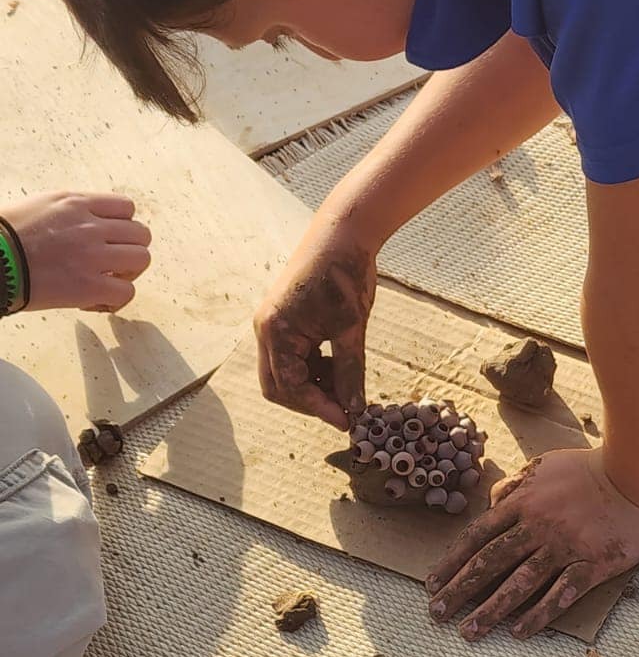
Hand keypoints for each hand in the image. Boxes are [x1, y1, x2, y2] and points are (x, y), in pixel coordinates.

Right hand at [2, 190, 150, 311]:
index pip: (126, 208)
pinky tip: (96, 302)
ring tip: (107, 281)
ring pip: (142, 259)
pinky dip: (117, 300)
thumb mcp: (40, 205)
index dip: (122, 226)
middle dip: (130, 249)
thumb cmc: (5, 235)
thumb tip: (87, 222)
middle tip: (112, 264)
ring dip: (129, 273)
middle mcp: (90, 226)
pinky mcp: (89, 286)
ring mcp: (92, 256)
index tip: (109, 239)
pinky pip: (127, 292)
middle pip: (141, 234)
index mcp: (77, 203)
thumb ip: (71, 211)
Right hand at [254, 218, 375, 426]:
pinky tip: (338, 368)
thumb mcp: (352, 330)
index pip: (289, 387)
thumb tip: (354, 409)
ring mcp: (272, 325)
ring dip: (312, 386)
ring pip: (285, 372)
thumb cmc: (345, 276)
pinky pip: (291, 356)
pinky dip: (313, 368)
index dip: (318, 408)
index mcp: (276, 333)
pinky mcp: (283, 320)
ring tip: (347, 389)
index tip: (347, 421)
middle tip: (345, 410)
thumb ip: (350, 373)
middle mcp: (266, 331)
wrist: (342, 235)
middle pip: (278, 385)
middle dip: (310, 401)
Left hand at [426, 446, 638, 638]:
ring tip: (470, 631)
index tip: (433, 582)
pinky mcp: (593, 563)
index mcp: (523, 502)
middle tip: (437, 613)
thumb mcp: (544, 466)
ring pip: (520, 583)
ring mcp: (565, 546)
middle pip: (490, 562)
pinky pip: (561, 594)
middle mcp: (538, 526)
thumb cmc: (591, 468)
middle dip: (460, 589)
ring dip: (491, 609)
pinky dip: (539, 614)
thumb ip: (515, 484)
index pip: (478, 535)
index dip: (452, 561)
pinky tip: (519, 632)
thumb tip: (492, 502)